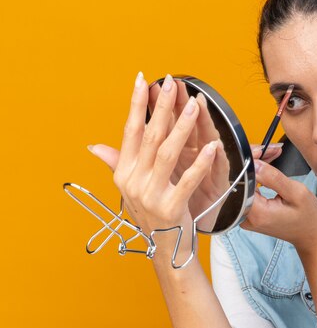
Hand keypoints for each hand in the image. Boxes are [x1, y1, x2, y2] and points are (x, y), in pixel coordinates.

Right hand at [88, 73, 229, 258]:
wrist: (164, 247)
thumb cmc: (150, 212)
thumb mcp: (130, 187)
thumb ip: (116, 163)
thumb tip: (93, 147)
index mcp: (124, 172)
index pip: (130, 131)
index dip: (136, 104)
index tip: (143, 79)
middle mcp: (134, 181)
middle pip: (149, 136)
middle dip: (161, 107)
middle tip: (171, 84)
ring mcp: (151, 195)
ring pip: (167, 153)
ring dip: (182, 127)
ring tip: (194, 105)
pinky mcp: (171, 208)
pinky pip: (188, 180)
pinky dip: (201, 163)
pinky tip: (212, 146)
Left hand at [241, 159, 316, 252]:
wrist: (311, 236)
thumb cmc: (308, 217)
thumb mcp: (296, 193)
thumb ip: (273, 177)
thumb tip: (254, 163)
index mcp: (256, 212)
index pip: (242, 178)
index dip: (250, 160)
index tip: (263, 150)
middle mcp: (245, 216)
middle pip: (240, 179)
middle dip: (253, 160)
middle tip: (271, 149)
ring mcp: (245, 216)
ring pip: (243, 182)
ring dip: (255, 165)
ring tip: (271, 153)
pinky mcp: (248, 213)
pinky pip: (247, 189)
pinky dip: (255, 175)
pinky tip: (265, 165)